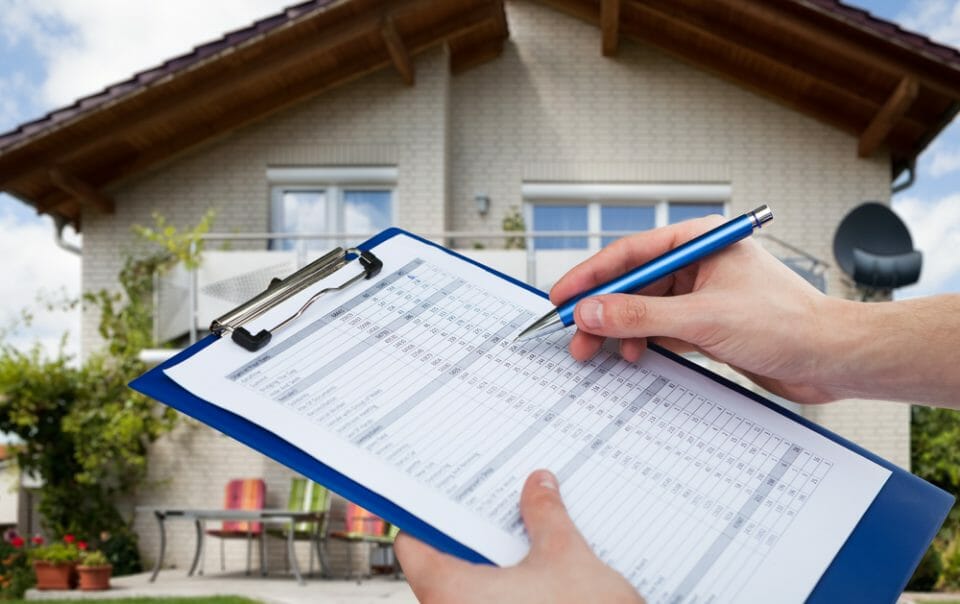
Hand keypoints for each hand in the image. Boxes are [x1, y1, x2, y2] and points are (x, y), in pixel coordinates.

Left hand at [394, 470, 643, 603]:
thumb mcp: (567, 557)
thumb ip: (546, 517)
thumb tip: (538, 487)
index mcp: (451, 592)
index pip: (413, 545)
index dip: (430, 516)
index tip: (450, 497)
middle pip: (443, 566)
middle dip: (474, 536)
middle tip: (498, 506)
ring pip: (468, 591)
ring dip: (494, 566)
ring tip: (525, 536)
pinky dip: (506, 593)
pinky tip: (537, 577)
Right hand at [549, 215, 841, 403]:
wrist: (833, 359)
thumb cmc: (787, 324)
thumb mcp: (703, 318)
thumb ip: (641, 315)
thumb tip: (591, 311)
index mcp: (700, 241)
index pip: (631, 253)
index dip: (590, 276)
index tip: (560, 296)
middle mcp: (699, 264)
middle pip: (633, 284)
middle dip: (602, 311)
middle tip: (572, 336)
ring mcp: (703, 295)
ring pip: (645, 310)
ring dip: (620, 331)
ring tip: (597, 354)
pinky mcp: (709, 324)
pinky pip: (662, 330)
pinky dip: (644, 343)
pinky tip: (632, 357)